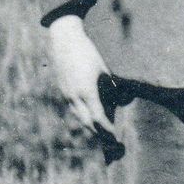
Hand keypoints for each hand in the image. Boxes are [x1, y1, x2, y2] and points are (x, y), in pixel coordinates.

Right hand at [46, 13, 115, 139]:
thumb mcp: (104, 70)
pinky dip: (83, 116)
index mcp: (87, 92)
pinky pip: (73, 109)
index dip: (107, 129)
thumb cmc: (89, 53)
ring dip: (90, 126)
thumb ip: (111, 88)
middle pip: (87, 122)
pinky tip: (90, 119)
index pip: (98, 118)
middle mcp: (74, 96)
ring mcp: (66, 94)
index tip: (116, 136)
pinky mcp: (63, 90)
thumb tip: (121, 102)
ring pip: (78, 117)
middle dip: (99, 133)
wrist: (65, 40)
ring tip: (102, 134)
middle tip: (111, 142)